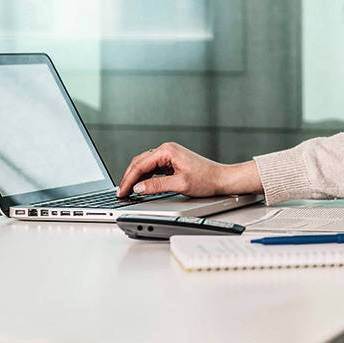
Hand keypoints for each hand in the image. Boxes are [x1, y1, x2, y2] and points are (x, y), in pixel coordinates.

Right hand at [116, 142, 262, 197]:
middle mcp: (167, 150)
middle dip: (129, 178)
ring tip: (128, 191)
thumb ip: (156, 186)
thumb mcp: (180, 185)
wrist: (221, 179)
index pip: (140, 165)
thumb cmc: (206, 179)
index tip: (122, 191)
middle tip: (121, 192)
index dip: (128, 180)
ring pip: (145, 165)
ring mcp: (169, 155)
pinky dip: (145, 177)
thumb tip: (138, 188)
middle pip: (140, 163)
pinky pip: (153, 168)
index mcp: (167, 151)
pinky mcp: (172, 161)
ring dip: (136, 177)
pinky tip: (141, 186)